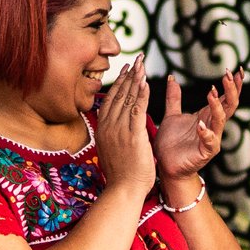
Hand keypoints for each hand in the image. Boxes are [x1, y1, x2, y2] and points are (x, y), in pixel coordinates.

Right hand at [90, 63, 155, 193]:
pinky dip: (142, 94)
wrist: (123, 191)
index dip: (120, 83)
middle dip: (129, 75)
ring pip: (128, 99)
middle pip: (119, 95)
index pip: (111, 100)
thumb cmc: (121, 176)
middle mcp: (109, 127)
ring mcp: (120, 131)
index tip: (127, 70)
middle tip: (137, 59)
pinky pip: (137, 110)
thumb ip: (114, 135)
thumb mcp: (112, 150)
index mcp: (103, 130)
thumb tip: (115, 127)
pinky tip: (146, 82)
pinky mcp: (133, 136)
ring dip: (136, 79)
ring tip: (142, 64)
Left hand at [153, 69, 244, 185]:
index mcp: (207, 116)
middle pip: (229, 105)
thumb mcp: (172, 115)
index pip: (225, 97)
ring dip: (218, 106)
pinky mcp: (205, 153)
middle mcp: (213, 126)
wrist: (165, 166)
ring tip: (212, 93)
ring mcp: (211, 139)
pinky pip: (209, 141)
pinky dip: (206, 132)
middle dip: (231, 90)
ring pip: (221, 120)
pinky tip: (201, 124)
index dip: (231, 84)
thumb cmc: (170, 144)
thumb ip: (174, 98)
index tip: (235, 68)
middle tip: (228, 75)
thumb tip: (172, 78)